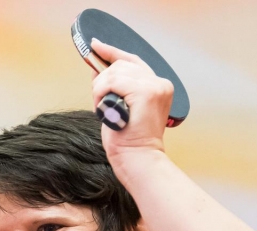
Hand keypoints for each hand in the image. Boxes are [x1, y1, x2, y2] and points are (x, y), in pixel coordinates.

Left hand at [89, 39, 175, 168]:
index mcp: (159, 86)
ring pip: (114, 72)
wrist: (138, 159)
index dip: (113, 52)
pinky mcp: (145, 92)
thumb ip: (115, 85)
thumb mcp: (121, 106)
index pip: (133, 60)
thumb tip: (97, 67)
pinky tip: (105, 109)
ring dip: (101, 90)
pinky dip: (101, 94)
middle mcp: (160, 83)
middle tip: (99, 101)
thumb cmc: (129, 140)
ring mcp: (154, 86)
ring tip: (105, 110)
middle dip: (103, 80)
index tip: (96, 45)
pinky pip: (111, 81)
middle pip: (121, 64)